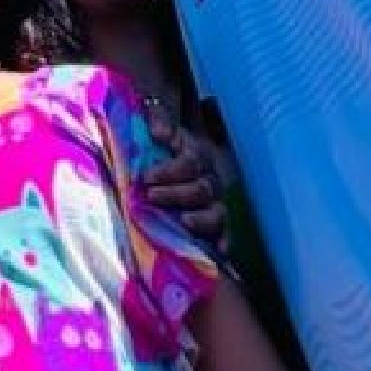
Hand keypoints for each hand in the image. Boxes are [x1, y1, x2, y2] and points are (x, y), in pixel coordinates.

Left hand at [142, 99, 226, 246]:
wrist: (173, 161)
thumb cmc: (163, 146)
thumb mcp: (161, 127)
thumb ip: (160, 120)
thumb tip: (159, 131)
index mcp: (197, 156)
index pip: (190, 163)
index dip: (169, 171)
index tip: (146, 177)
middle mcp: (209, 180)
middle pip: (202, 189)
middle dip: (176, 194)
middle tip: (152, 196)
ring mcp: (214, 204)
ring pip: (217, 213)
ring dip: (202, 219)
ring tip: (185, 223)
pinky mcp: (215, 225)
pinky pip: (225, 234)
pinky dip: (224, 242)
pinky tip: (219, 251)